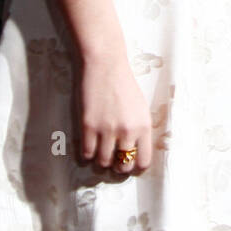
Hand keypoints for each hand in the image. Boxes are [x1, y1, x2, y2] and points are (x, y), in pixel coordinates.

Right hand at [79, 52, 152, 172]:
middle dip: (118, 166)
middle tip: (114, 160)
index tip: (130, 162)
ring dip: (102, 160)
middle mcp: (127, 131)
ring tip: (101, 151)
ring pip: (104, 162)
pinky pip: (87, 154)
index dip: (136, 165)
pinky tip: (89, 146)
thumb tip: (134, 152)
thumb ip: (139, 129)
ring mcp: (107, 130)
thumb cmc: (124, 84)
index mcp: (144, 126)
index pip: (143, 160)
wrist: (105, 65)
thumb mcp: (140, 107)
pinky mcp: (89, 126)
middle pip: (123, 165)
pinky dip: (87, 154)